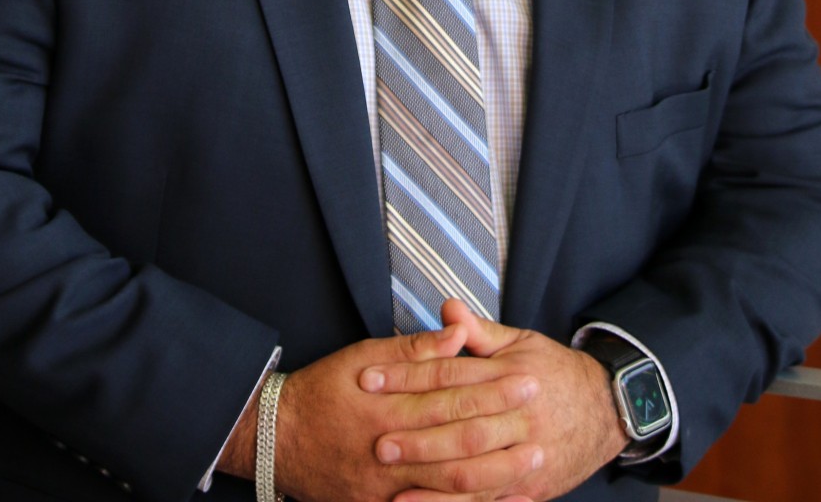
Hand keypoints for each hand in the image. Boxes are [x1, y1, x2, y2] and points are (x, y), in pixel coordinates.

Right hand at [220, 322, 542, 501]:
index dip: (491, 386)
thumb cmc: (323, 391)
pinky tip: (500, 499)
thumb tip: (457, 335)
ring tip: (534, 457)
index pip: (449, 392)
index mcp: (387, 403)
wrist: (278, 441)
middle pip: (457, 436)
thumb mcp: (362, 357)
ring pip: (453, 482)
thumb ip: (412, 351)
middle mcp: (389, 447)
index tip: (527, 376)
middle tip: (542, 412)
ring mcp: (387, 486)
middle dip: (504, 424)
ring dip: (499, 471)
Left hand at [360, 300, 628, 501]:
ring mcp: (527, 456)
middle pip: (461, 424)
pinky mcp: (532, 488)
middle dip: (416, 433)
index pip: (450, 373)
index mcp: (510, 374)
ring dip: (430, 476)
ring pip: (475, 469)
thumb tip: (446, 307)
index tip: (369, 379)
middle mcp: (519, 416)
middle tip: (375, 437)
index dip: (407, 376)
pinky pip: (489, 499)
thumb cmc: (554, 371)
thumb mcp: (521, 342)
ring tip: (390, 476)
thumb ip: (480, 332)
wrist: (607, 409)